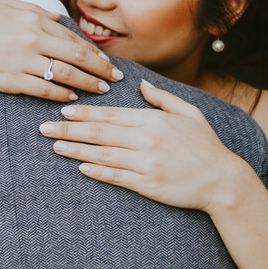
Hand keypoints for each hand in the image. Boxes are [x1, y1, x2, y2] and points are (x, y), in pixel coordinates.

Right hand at [0, 0, 122, 101]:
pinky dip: (61, 96)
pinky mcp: (10, 80)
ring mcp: (22, 61)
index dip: (94, 52)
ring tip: (101, 91)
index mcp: (33, 19)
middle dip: (101, 69)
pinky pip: (44, 90)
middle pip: (77, 57)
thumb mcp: (4, 4)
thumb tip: (59, 19)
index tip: (107, 61)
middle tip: (115, 79)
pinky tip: (71, 99)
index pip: (73, 38)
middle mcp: (31, 39)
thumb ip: (35, 10)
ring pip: (65, 75)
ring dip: (87, 84)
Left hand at [39, 79, 258, 212]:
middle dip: (69, 129)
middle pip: (100, 132)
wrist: (223, 181)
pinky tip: (80, 168)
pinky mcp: (148, 185)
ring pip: (103, 154)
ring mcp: (146, 163)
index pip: (112, 113)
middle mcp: (147, 139)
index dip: (85, 112)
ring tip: (55, 146)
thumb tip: (141, 84)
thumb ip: (163, 98)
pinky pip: (117, 176)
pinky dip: (97, 171)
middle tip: (44, 128)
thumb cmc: (206, 146)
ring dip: (76, 150)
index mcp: (154, 120)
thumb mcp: (190, 113)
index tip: (64, 111)